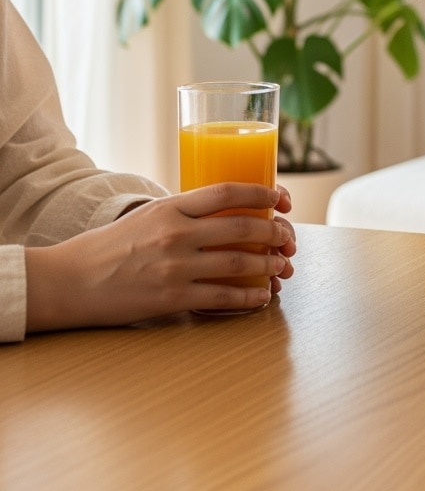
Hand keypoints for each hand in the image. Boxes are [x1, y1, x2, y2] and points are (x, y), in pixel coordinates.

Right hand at [25, 184, 295, 331]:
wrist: (69, 281)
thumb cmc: (108, 247)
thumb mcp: (148, 216)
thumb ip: (184, 214)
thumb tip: (226, 215)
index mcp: (171, 207)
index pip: (227, 192)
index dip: (262, 194)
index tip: (281, 198)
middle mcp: (176, 233)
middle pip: (241, 228)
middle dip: (274, 233)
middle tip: (289, 238)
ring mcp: (175, 267)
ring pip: (237, 263)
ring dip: (268, 265)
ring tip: (282, 267)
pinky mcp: (171, 298)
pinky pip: (221, 297)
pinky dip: (247, 297)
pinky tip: (261, 296)